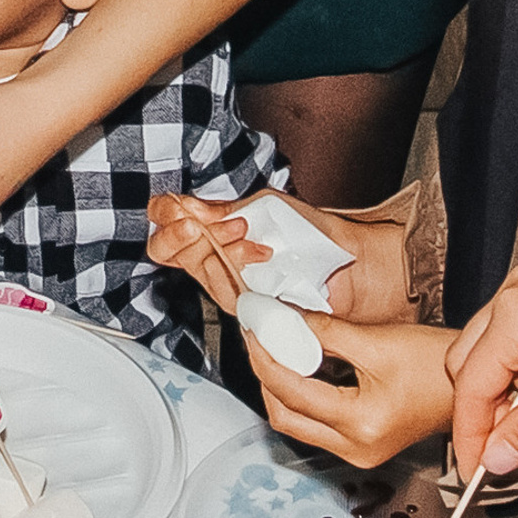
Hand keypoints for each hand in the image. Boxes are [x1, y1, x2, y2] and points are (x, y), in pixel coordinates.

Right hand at [147, 192, 409, 322]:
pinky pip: (228, 292)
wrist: (352, 261)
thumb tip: (182, 206)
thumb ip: (221, 208)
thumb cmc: (312, 231)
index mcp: (211, 233)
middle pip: (169, 251)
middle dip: (189, 234)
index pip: (164, 226)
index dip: (166, 219)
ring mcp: (230, 288)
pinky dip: (241, 269)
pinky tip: (262, 256)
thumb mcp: (263, 206)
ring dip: (222, 247)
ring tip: (248, 234)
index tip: (184, 210)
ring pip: (200, 269)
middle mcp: (213, 263)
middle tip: (219, 224)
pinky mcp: (250, 311)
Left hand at [253, 315, 458, 469]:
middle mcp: (357, 447)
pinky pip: (315, 425)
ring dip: (279, 387)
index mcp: (361, 424)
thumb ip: (325, 333)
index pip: (292, 391)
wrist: (471, 389)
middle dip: (264, 376)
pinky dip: (300, 396)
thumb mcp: (377, 342)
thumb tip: (285, 319)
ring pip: (297, 423)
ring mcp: (359, 451)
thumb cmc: (437, 368)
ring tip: (271, 348)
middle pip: (285, 416)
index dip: (266, 356)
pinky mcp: (362, 445)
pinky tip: (296, 367)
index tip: (255, 328)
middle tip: (256, 339)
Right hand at [443, 238, 517, 476]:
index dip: (470, 436)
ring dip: (503, 388)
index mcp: (514, 318)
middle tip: (501, 451)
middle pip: (468, 361)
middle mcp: (515, 294)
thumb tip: (496, 456)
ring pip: (492, 345)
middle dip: (480, 410)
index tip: (477, 471)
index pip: (469, 387)